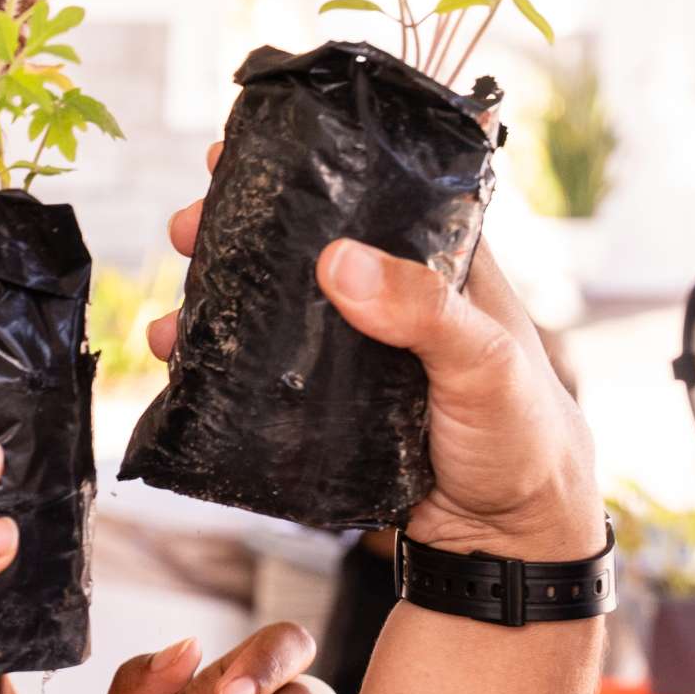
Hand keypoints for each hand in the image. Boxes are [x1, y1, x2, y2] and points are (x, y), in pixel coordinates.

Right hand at [153, 141, 604, 560]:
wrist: (507, 541)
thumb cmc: (525, 436)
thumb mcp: (485, 361)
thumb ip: (422, 311)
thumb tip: (339, 262)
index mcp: (438, 263)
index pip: (367, 189)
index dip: (306, 164)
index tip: (245, 152)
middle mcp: (389, 297)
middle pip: (299, 244)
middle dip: (233, 231)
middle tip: (185, 228)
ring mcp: (353, 351)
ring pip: (271, 307)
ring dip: (213, 300)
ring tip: (170, 312)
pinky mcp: (326, 404)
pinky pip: (262, 372)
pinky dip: (216, 363)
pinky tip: (179, 363)